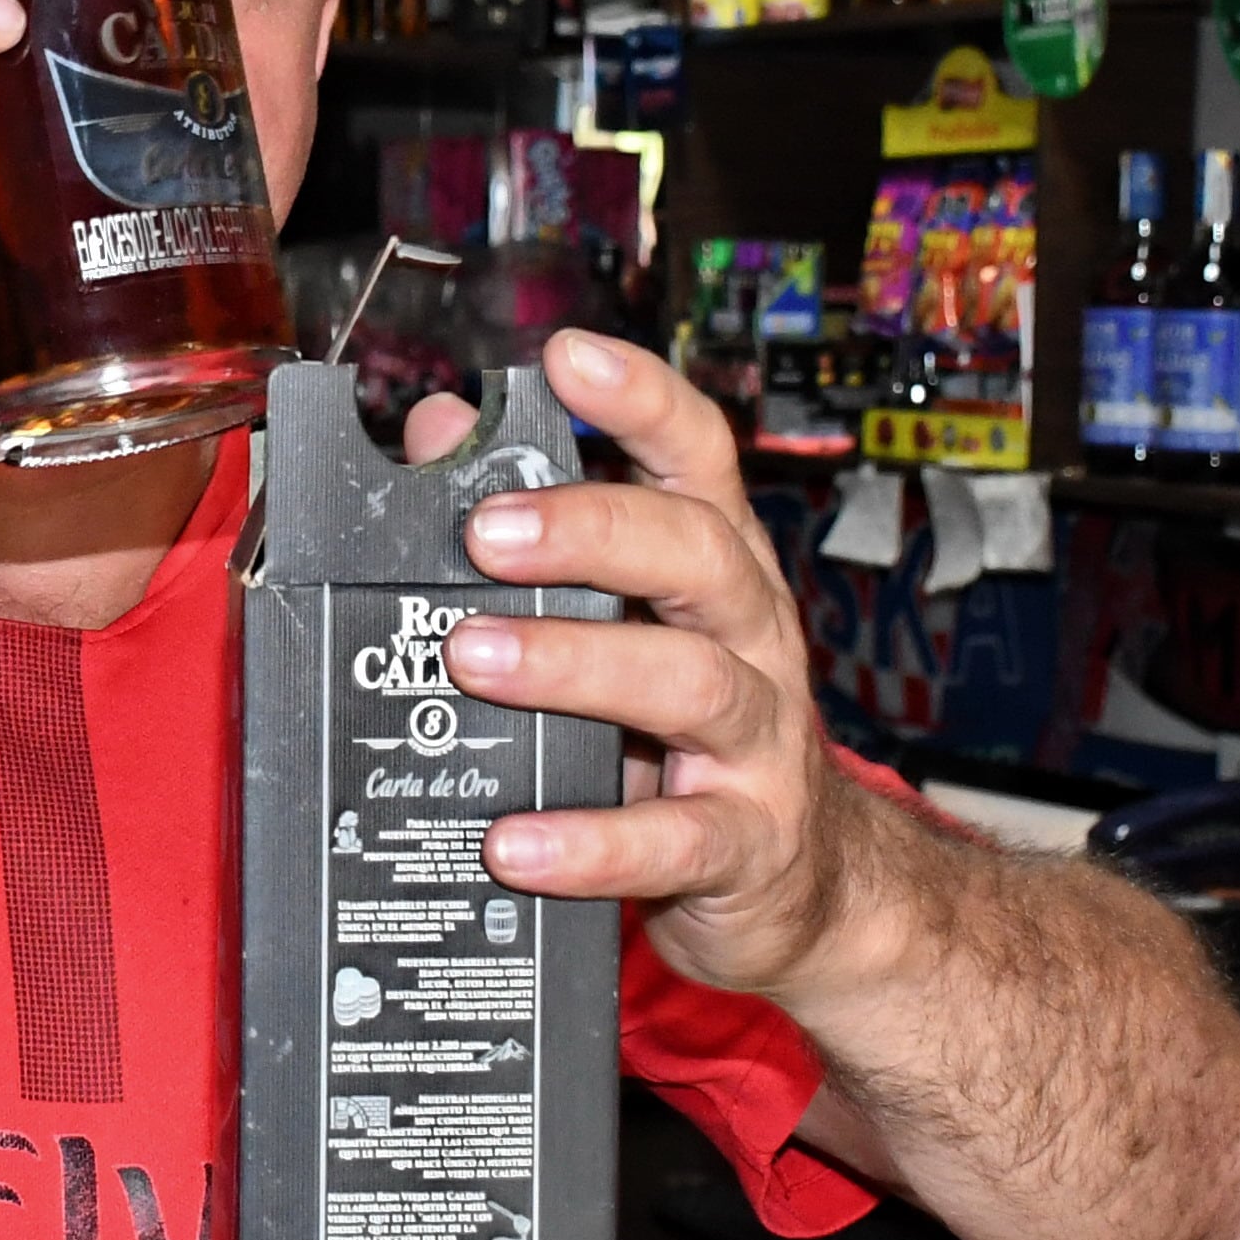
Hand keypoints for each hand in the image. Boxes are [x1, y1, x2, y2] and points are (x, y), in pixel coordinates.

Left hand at [400, 327, 866, 1001]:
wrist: (798, 882)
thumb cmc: (681, 732)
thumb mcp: (616, 623)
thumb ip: (531, 530)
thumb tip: (440, 434)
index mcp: (716, 568)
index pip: (697, 459)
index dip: (642, 401)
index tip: (568, 357)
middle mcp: (751, 636)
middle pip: (696, 554)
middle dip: (592, 531)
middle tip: (487, 532)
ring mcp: (758, 741)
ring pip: (688, 682)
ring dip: (574, 666)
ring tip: (471, 660)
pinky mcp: (745, 844)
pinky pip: (675, 838)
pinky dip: (594, 842)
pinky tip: (517, 843)